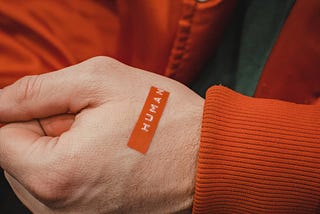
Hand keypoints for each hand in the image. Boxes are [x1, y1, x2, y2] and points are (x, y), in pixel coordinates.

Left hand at [0, 57, 203, 212]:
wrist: (210, 158)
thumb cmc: (166, 119)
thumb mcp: (99, 81)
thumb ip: (37, 90)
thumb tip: (0, 102)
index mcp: (56, 175)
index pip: (1, 136)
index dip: (28, 112)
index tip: (63, 105)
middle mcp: (60, 210)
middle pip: (20, 158)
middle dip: (47, 131)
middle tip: (94, 120)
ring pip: (41, 173)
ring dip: (63, 148)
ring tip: (107, 139)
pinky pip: (63, 188)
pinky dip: (77, 166)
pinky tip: (109, 156)